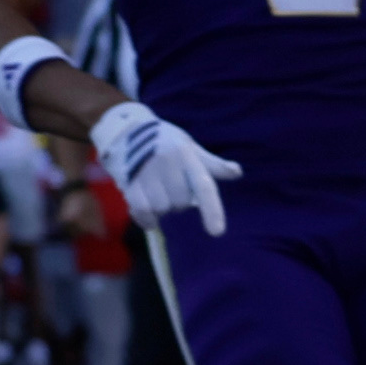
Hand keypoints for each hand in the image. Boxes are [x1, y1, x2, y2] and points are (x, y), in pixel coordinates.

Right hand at [90, 99, 240, 237]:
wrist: (128, 131)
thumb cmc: (167, 143)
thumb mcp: (191, 148)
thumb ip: (212, 164)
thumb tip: (237, 172)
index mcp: (187, 155)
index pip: (203, 186)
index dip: (212, 210)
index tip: (217, 232)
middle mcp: (167, 163)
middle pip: (182, 202)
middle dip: (180, 201)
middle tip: (171, 187)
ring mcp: (146, 173)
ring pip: (162, 209)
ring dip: (162, 208)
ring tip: (158, 192)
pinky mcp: (129, 183)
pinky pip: (142, 212)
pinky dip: (147, 218)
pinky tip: (149, 214)